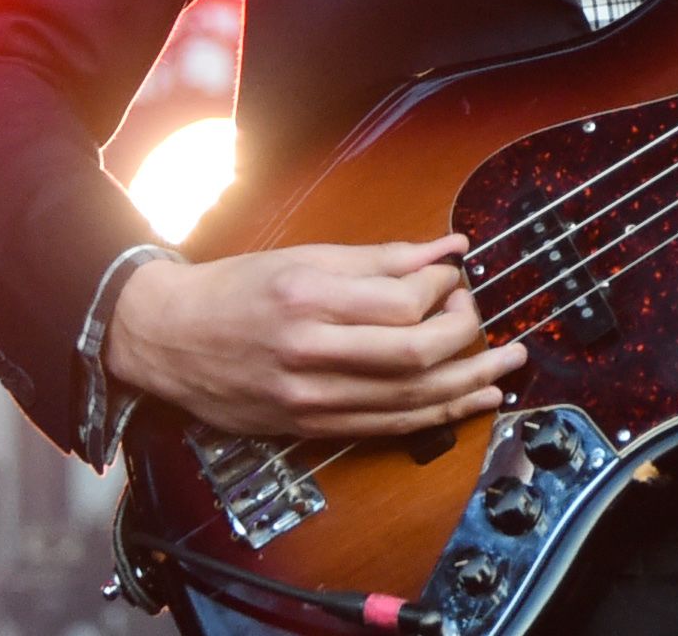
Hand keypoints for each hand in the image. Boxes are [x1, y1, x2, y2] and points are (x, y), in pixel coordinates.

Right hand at [104, 234, 527, 437]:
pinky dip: (439, 414)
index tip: (454, 276)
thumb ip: (380, 258)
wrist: (170, 340)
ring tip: (507, 366)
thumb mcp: (304, 257)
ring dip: (470, 382)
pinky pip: (390, 426)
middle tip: (482, 317)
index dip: (443, 289)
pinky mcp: (313, 427)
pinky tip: (473, 400)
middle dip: (465, 336)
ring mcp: (312, 398)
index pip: (402, 301)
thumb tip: (447, 250)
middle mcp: (310, 351)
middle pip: (414, 355)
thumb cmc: (236, 290)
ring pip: (410, 399)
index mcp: (308, 297)